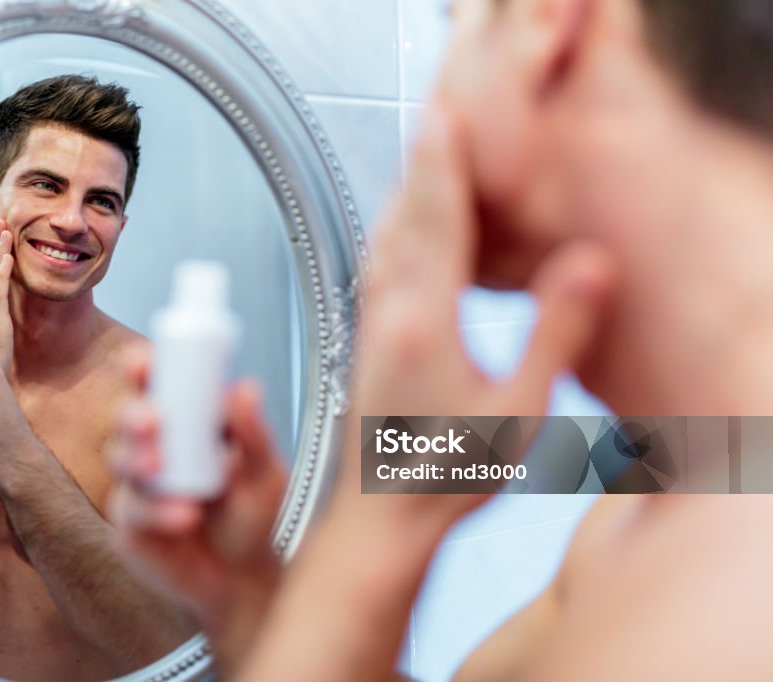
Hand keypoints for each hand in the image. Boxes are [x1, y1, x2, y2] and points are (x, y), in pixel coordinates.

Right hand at [108, 344, 285, 642]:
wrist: (246, 577)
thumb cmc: (253, 515)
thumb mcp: (266, 473)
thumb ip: (254, 434)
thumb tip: (246, 388)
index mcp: (185, 422)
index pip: (156, 383)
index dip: (144, 366)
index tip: (145, 361)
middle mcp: (155, 446)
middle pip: (126, 416)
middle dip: (133, 413)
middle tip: (153, 420)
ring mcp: (138, 486)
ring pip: (120, 459)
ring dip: (138, 458)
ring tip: (160, 466)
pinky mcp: (131, 525)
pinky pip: (133, 510)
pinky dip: (158, 511)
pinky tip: (185, 516)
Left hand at [346, 103, 615, 519]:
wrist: (379, 521)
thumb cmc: (443, 477)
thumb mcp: (518, 408)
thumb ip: (553, 331)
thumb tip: (588, 264)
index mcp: (424, 321)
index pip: (437, 221)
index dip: (445, 164)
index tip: (449, 117)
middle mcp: (388, 313)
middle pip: (404, 219)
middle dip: (423, 165)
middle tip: (439, 119)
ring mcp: (370, 327)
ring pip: (384, 240)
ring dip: (404, 195)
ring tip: (422, 161)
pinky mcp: (365, 343)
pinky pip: (376, 267)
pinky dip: (392, 233)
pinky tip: (399, 234)